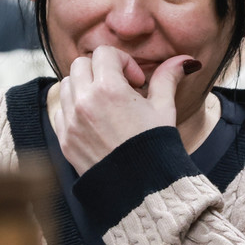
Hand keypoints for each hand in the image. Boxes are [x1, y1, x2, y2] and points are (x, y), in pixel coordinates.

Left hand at [50, 46, 196, 174]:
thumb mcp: (164, 109)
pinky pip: (60, 110)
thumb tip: (183, 60)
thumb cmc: (155, 147)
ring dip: (84, 86)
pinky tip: (95, 121)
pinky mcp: (65, 139)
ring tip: (106, 104)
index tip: (136, 81)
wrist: (142, 190)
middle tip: (120, 88)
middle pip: (81, 64)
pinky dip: (74, 108)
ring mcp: (71, 122)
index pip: (104, 53)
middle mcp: (84, 102)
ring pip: (67, 85)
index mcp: (108, 89)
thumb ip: (168, 78)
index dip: (123, 61)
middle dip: (100, 70)